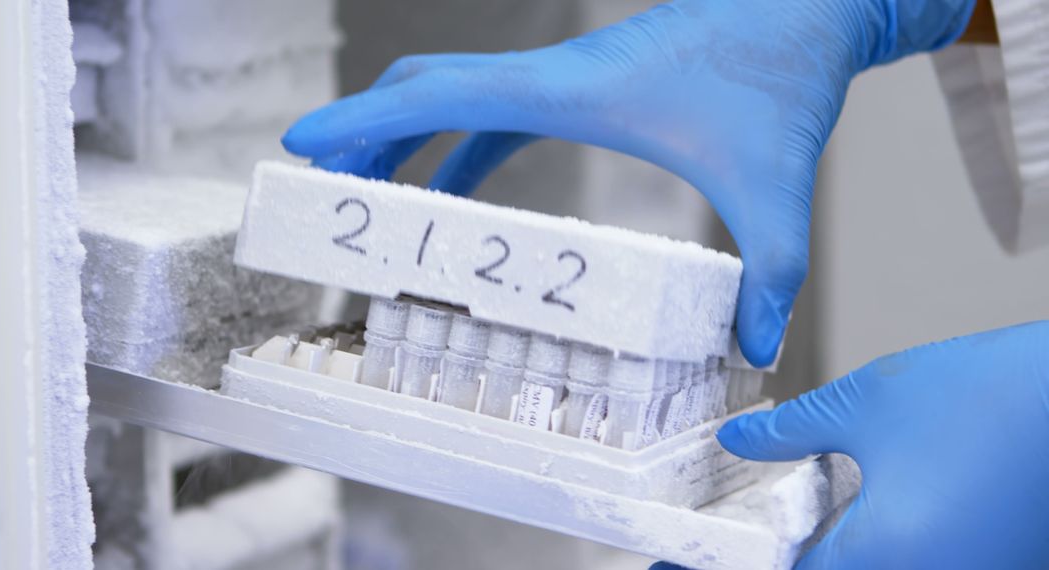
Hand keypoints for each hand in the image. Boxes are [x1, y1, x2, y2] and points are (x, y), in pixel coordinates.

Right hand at [282, 0, 973, 365]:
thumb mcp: (776, 190)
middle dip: (365, 130)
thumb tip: (753, 349)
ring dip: (407, 137)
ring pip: (457, 95)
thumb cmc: (786, 74)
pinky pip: (500, 111)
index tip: (303, 142)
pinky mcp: (589, 81)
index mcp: (571, 90)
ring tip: (368, 190)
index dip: (363, 119)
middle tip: (317, 176)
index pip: (439, 97)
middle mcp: (555, 73)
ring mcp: (568, 73)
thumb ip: (769, 274)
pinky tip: (456, 188)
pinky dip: (462, 146)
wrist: (815, 4)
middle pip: (428, 88)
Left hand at [711, 321, 1048, 568]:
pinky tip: (845, 516)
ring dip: (820, 554)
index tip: (678, 560)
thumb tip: (739, 442)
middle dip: (773, 558)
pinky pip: (909, 562)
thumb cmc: (996, 396)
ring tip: (777, 523)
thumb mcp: (868, 405)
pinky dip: (866, 547)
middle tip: (725, 539)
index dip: (724, 567)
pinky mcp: (988, 560)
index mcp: (884, 557)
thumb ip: (791, 434)